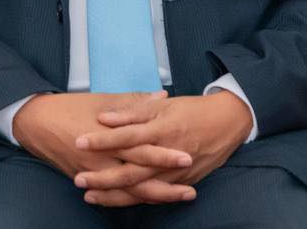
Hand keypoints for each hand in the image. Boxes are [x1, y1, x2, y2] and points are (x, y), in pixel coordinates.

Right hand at [12, 92, 194, 205]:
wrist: (35, 122)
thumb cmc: (69, 107)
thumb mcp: (102, 99)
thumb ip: (134, 102)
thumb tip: (161, 97)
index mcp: (108, 135)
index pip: (140, 148)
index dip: (164, 155)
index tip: (187, 155)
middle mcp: (102, 157)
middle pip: (138, 176)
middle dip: (165, 184)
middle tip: (190, 189)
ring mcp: (94, 172)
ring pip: (128, 190)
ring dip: (154, 196)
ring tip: (178, 197)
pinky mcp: (86, 179)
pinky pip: (112, 194)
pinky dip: (131, 199)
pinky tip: (149, 202)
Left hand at [74, 92, 252, 206]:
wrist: (227, 123)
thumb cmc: (191, 110)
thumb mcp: (161, 105)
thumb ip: (132, 111)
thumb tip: (104, 117)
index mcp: (161, 130)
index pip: (126, 136)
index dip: (102, 140)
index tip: (79, 141)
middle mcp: (167, 155)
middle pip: (131, 171)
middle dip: (103, 178)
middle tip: (79, 179)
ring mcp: (176, 173)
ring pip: (141, 190)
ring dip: (115, 195)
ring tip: (91, 197)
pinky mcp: (182, 183)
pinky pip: (156, 196)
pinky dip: (135, 200)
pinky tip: (116, 202)